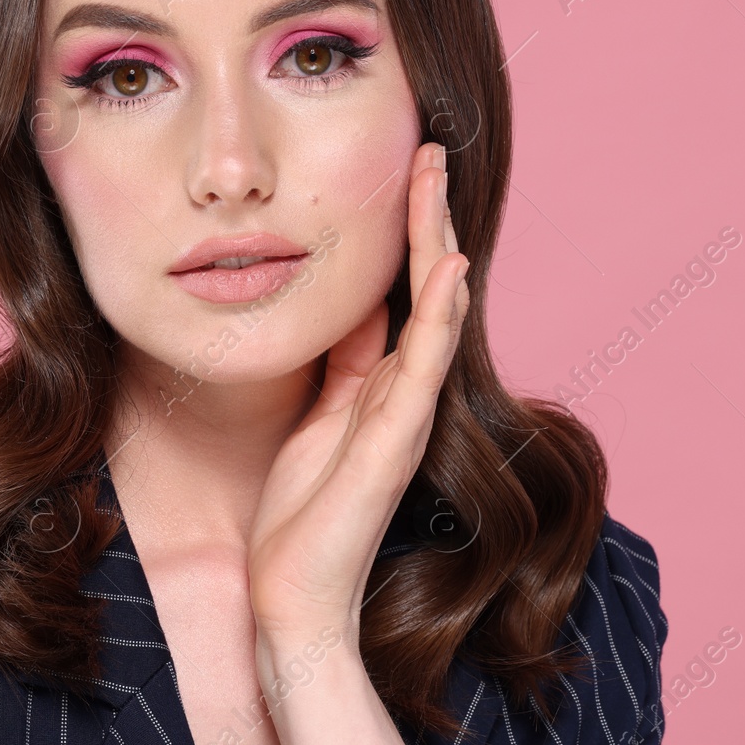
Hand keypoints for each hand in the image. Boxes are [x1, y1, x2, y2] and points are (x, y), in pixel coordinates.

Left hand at [246, 141, 469, 647]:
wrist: (295, 594)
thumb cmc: (301, 514)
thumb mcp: (315, 417)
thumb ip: (340, 365)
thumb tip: (352, 309)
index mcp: (378, 383)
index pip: (399, 291)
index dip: (403, 231)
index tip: (405, 170)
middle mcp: (401, 391)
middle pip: (422, 287)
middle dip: (424, 217)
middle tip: (430, 150)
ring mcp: (404, 414)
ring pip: (432, 312)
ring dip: (434, 242)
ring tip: (437, 179)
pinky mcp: (395, 441)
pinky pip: (422, 365)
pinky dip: (438, 314)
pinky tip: (449, 266)